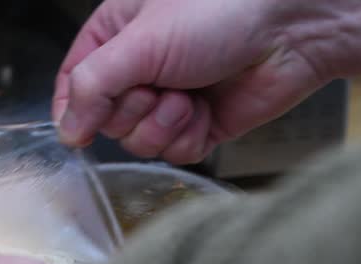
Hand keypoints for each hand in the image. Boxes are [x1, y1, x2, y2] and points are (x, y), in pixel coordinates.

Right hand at [53, 0, 329, 163]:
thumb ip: (91, 86)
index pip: (72, 84)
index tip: (81, 127)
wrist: (294, 26)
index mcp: (116, 37)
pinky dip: (188, 136)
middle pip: (106, 120)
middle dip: (132, 111)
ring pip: (138, 142)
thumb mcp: (139, 41)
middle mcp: (140, 70)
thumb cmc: (220, 9)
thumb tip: (66, 130)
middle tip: (158, 87)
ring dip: (162, 125)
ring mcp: (169, 100)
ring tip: (189, 96)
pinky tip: (206, 111)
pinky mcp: (199, 125)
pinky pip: (173, 153)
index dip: (74, 111)